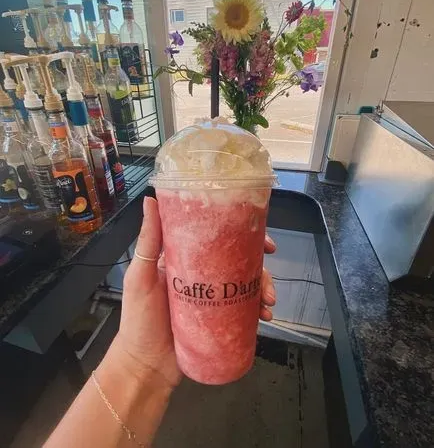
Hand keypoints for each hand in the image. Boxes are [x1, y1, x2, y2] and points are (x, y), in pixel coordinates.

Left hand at [112, 196, 275, 387]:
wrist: (145, 367)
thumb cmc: (138, 319)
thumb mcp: (140, 276)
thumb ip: (147, 241)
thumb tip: (150, 199)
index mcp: (184, 259)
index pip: (216, 238)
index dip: (241, 234)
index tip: (260, 237)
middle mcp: (201, 275)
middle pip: (238, 261)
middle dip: (259, 267)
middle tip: (268, 276)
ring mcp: (211, 298)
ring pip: (245, 285)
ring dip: (263, 288)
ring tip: (267, 302)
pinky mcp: (218, 321)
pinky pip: (243, 310)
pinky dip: (257, 310)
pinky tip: (263, 316)